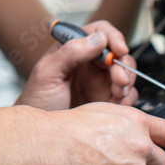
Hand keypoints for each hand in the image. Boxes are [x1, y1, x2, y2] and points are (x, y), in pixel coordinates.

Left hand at [16, 20, 138, 110]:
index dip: (113, 37)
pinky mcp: (106, 100)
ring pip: (125, 72)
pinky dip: (127, 98)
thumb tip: (98, 38)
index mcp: (74, 49)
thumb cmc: (36, 100)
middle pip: (118, 53)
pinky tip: (116, 104)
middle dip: (123, 65)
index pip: (99, 31)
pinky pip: (126, 94)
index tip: (119, 50)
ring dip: (127, 81)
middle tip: (119, 81)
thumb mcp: (47, 73)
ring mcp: (99, 81)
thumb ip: (70, 52)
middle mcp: (89, 62)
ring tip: (117, 94)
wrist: (39, 133)